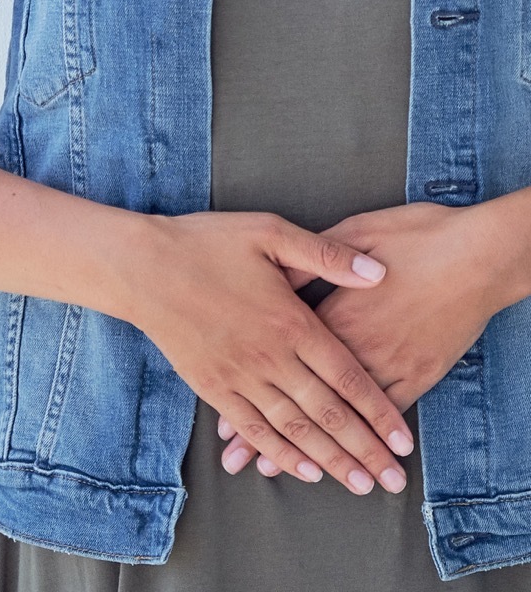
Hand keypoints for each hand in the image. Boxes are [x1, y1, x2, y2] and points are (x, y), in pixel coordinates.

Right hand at [127, 211, 413, 496]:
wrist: (141, 267)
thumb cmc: (205, 244)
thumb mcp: (269, 232)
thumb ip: (326, 255)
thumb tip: (380, 272)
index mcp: (291, 322)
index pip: (348, 377)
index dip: (379, 413)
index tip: (404, 442)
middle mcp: (269, 358)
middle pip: (327, 414)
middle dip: (364, 450)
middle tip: (392, 480)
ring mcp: (238, 376)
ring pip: (293, 428)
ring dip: (328, 460)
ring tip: (359, 484)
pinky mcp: (211, 385)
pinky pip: (251, 427)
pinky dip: (279, 453)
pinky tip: (302, 470)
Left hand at [217, 201, 523, 485]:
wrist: (481, 252)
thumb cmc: (417, 236)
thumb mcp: (354, 233)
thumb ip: (313, 257)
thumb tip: (278, 276)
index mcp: (332, 312)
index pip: (280, 356)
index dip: (250, 385)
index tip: (223, 412)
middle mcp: (355, 345)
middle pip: (302, 395)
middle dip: (265, 429)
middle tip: (238, 461)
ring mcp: (387, 362)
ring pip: (340, 414)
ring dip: (306, 445)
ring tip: (273, 471)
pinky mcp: (417, 373)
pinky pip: (383, 414)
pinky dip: (359, 438)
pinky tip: (342, 459)